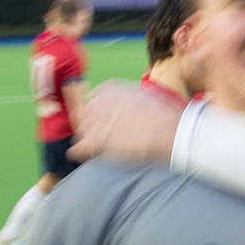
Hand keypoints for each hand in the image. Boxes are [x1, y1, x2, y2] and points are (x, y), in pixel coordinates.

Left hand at [68, 80, 183, 165]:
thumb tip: (132, 103)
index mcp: (108, 89)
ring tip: (107, 147)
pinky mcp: (94, 140)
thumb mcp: (144, 95)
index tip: (109, 123)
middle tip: (109, 137)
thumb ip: (129, 98)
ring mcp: (93, 121)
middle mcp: (96, 102)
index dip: (100, 115)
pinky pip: (78, 149)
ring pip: (82, 133)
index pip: (92, 102)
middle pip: (85, 116)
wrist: (165, 130)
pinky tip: (92, 155)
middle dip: (94, 127)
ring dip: (90, 141)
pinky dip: (83, 154)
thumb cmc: (161, 114)